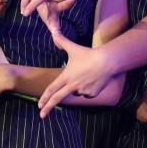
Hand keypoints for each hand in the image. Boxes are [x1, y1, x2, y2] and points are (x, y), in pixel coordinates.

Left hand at [35, 2, 119, 116]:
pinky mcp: (91, 94)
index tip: (39, 106)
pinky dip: (87, 88)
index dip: (44, 98)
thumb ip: (62, 41)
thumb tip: (53, 31)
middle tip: (41, 116)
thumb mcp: (73, 48)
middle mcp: (73, 86)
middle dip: (48, 108)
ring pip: (76, 92)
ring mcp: (82, 91)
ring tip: (86, 75)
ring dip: (77, 87)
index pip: (52, 89)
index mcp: (66, 76)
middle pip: (58, 99)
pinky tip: (93, 79)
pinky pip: (86, 93)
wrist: (107, 62)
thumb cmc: (89, 55)